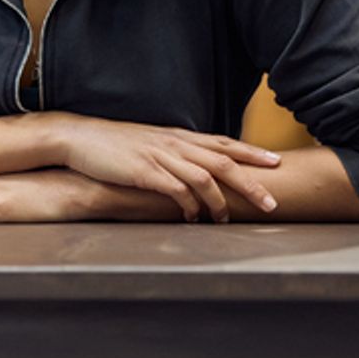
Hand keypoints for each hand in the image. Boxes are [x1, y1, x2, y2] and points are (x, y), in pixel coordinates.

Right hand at [53, 114, 280, 222]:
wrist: (82, 137)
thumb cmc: (118, 145)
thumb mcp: (154, 144)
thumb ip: (178, 154)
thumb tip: (201, 169)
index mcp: (180, 137)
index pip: (225, 144)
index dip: (252, 153)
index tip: (277, 163)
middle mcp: (176, 144)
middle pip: (224, 162)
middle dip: (251, 184)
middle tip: (272, 203)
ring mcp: (161, 157)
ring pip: (204, 177)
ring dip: (220, 202)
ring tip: (228, 220)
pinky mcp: (144, 172)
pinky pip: (175, 189)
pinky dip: (189, 205)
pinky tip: (193, 218)